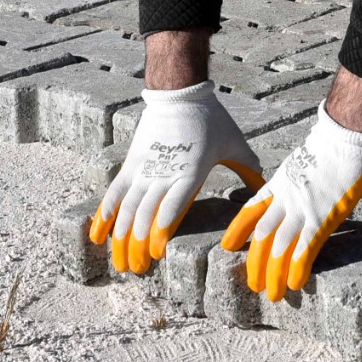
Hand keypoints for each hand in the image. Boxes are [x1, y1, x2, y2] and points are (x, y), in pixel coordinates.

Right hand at [87, 83, 264, 274]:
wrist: (178, 91)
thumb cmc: (210, 118)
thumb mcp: (235, 143)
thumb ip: (248, 168)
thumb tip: (265, 186)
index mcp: (189, 173)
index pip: (172, 207)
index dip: (160, 230)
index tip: (155, 252)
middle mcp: (163, 175)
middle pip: (144, 215)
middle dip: (138, 245)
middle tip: (137, 270)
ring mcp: (144, 170)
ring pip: (126, 209)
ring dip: (120, 238)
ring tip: (119, 262)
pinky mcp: (131, 165)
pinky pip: (113, 194)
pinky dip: (104, 215)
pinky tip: (96, 236)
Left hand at [221, 107, 361, 302]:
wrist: (345, 136)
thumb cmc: (330, 146)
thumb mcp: (301, 162)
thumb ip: (294, 181)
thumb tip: (297, 193)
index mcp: (278, 184)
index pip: (250, 210)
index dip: (237, 230)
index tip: (228, 246)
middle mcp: (285, 199)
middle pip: (261, 236)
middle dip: (255, 263)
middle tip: (253, 284)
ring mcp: (302, 209)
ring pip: (279, 248)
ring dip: (273, 274)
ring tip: (272, 294)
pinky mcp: (322, 218)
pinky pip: (305, 248)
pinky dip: (297, 269)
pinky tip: (294, 284)